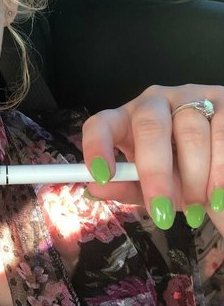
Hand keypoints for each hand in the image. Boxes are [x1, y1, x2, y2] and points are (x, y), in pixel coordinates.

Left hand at [81, 84, 223, 232]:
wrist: (220, 173)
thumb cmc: (180, 176)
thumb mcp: (151, 187)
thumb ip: (126, 187)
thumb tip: (94, 189)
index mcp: (127, 120)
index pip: (102, 124)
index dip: (97, 146)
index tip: (102, 176)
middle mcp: (155, 102)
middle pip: (149, 125)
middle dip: (154, 171)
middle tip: (160, 208)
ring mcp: (191, 97)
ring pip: (190, 131)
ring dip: (194, 177)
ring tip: (196, 208)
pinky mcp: (223, 101)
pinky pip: (221, 132)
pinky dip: (218, 171)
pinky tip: (216, 195)